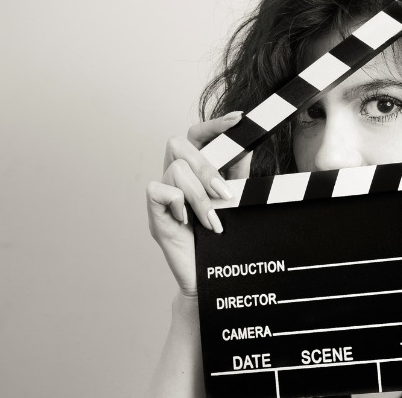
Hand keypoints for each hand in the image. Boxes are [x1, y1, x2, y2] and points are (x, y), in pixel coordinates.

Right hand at [146, 111, 251, 296]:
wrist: (213, 280)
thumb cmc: (223, 241)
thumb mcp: (237, 202)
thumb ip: (238, 175)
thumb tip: (245, 145)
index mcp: (195, 173)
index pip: (195, 136)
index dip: (213, 125)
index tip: (239, 120)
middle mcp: (176, 180)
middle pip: (178, 143)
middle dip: (205, 164)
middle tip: (225, 193)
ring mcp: (164, 198)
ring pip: (175, 169)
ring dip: (199, 194)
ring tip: (213, 220)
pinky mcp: (155, 216)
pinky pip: (157, 190)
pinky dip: (178, 202)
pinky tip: (189, 222)